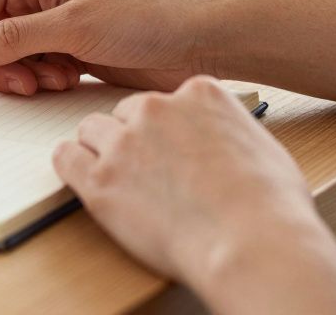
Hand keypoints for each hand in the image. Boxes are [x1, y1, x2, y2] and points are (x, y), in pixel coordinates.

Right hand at [0, 0, 228, 93]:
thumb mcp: (73, 28)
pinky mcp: (66, 46)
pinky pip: (29, 70)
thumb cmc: (146, 16)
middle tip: (28, 82)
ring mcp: (48, 21)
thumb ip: (12, 40)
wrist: (200, 36)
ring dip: (21, 78)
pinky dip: (39, 81)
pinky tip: (69, 77)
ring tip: (58, 77)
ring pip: (3, 60)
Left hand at [55, 77, 335, 313]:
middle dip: (133, 138)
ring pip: (91, 130)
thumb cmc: (270, 206)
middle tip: (148, 171)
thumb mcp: (260, 147)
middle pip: (125, 112)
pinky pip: (66, 157)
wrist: (252, 243)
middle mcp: (156, 108)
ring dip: (101, 151)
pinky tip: (90, 182)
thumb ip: (229, 131)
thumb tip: (223, 142)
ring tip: (121, 180)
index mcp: (199, 93)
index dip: (168, 127)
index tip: (172, 148)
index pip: (165, 98)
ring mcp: (124, 142)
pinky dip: (74, 167)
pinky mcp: (100, 179)